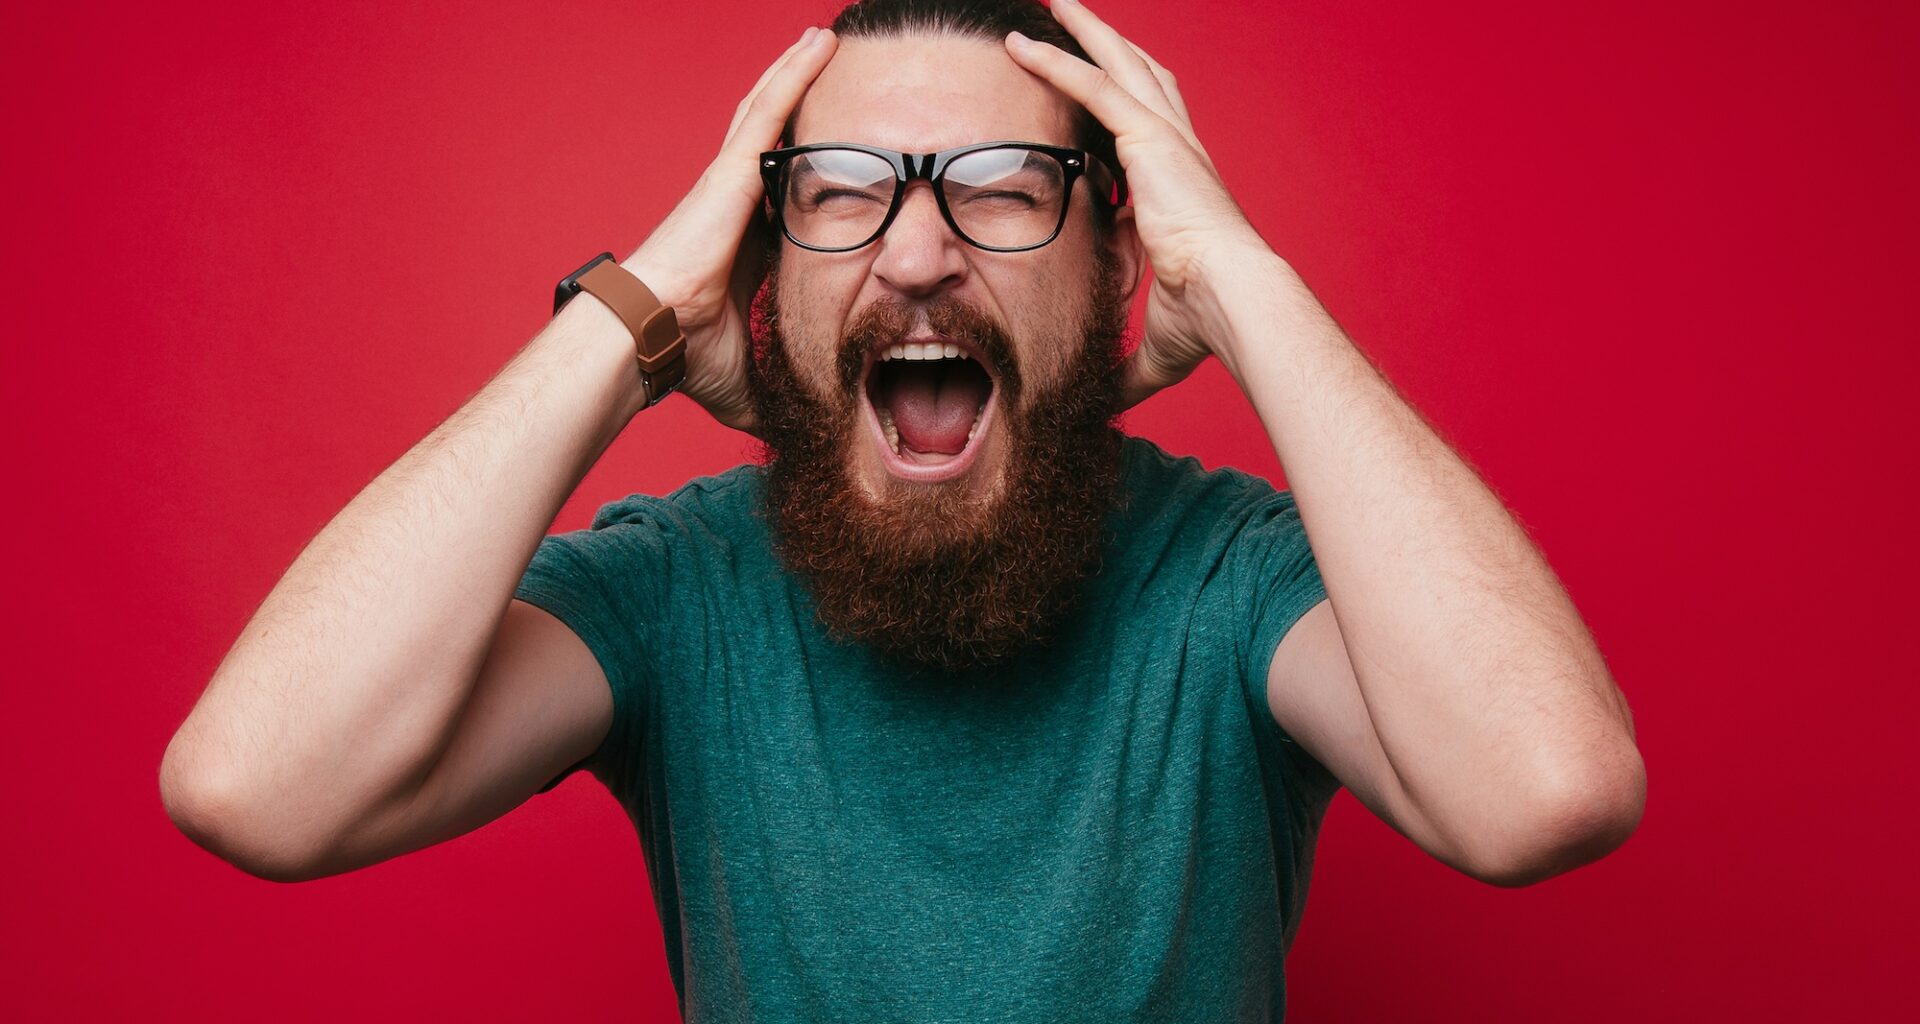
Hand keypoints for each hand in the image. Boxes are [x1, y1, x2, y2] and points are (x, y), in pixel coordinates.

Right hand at [619, 26, 838, 432]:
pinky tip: (816, 44)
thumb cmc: (681, 357)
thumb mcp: (749, 373)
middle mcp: (735, 204)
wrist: (644, 341)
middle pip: (776, 140)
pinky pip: (768, 113)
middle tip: (834, 68)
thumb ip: (781, 387)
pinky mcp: (729, 175)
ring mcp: (730, 184)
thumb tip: (807, 431)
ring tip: (826, 37)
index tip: (844, 155)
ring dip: (798, 73)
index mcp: (742, 243)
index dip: (813, 170)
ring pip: (770, 112)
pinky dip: (793, 76)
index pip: (787, 196)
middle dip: (802, 104)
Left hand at [1005, 0, 1275, 407]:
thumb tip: (1102, 410)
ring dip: (1083, 31)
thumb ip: (1125, 369)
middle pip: (1139, 78)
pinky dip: (1056, 60)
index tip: (1090, 99)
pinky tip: (1021, 43)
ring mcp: (1166, 141)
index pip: (1145, 133)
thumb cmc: (1209, 324)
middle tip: (1071, 18)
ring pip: (1118, 64)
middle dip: (1106, 44)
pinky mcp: (1149, 141)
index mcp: (1180, 189)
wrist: (1236, 304)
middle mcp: (1177, 152)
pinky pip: (1092, 86)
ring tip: (1050, 4)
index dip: (1118, 109)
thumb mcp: (1156, 345)